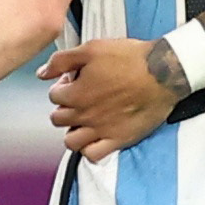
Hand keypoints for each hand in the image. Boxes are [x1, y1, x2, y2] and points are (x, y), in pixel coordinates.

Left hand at [45, 34, 191, 157]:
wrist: (163, 72)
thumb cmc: (130, 58)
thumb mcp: (92, 49)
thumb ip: (62, 60)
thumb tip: (41, 73)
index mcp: (76, 93)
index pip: (54, 96)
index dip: (62, 86)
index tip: (74, 80)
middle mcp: (85, 115)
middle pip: (59, 119)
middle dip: (64, 108)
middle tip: (80, 98)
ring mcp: (101, 130)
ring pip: (71, 142)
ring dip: (73, 131)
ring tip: (84, 120)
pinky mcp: (118, 140)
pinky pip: (93, 155)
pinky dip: (89, 149)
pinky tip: (95, 137)